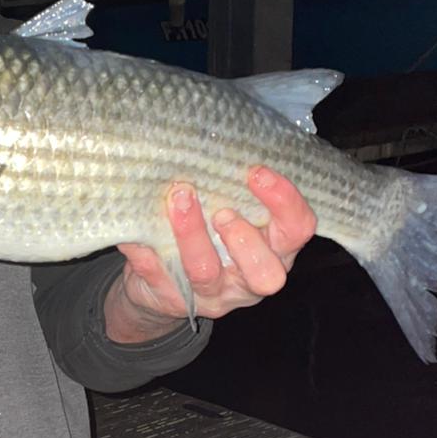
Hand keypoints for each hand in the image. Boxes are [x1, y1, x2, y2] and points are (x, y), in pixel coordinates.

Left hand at [105, 166, 316, 342]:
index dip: (285, 202)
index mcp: (274, 250)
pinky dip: (146, 250)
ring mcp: (212, 295)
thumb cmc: (207, 235)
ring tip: (180, 201)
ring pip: (206, 273)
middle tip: (222, 211)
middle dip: (244, 239)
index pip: (298, 229)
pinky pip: (159, 276)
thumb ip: (234, 188)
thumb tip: (215, 137)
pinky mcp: (173, 300)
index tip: (256, 171)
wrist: (161, 285)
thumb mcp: (229, 211)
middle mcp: (249, 279)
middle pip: (267, 274)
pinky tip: (138, 229)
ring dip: (192, 235)